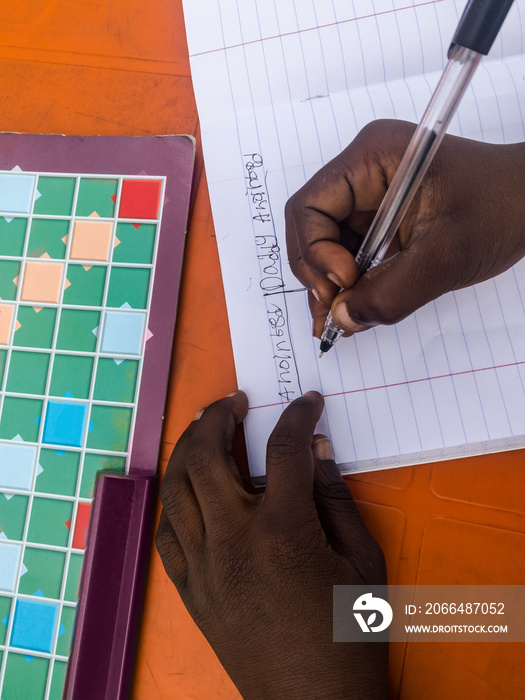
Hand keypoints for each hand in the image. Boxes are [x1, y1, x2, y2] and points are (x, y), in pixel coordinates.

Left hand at [156, 391, 387, 699]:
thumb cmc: (349, 635)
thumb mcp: (362, 560)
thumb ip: (336, 497)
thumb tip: (316, 448)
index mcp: (283, 529)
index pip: (283, 449)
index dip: (296, 415)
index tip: (307, 402)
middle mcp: (233, 539)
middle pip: (206, 456)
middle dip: (218, 417)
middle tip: (235, 402)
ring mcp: (203, 565)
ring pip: (176, 488)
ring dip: (187, 448)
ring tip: (206, 429)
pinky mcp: (190, 589)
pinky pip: (168, 532)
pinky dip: (175, 499)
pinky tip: (189, 488)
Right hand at [286, 119, 524, 337]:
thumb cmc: (503, 208)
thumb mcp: (445, 256)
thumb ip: (390, 294)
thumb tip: (342, 318)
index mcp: (372, 158)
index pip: (309, 206)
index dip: (316, 250)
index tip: (345, 283)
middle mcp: (364, 173)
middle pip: (311, 228)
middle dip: (318, 273)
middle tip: (333, 312)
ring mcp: (371, 198)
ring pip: (327, 246)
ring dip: (329, 286)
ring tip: (338, 320)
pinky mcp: (381, 221)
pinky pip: (349, 254)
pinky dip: (348, 286)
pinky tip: (352, 310)